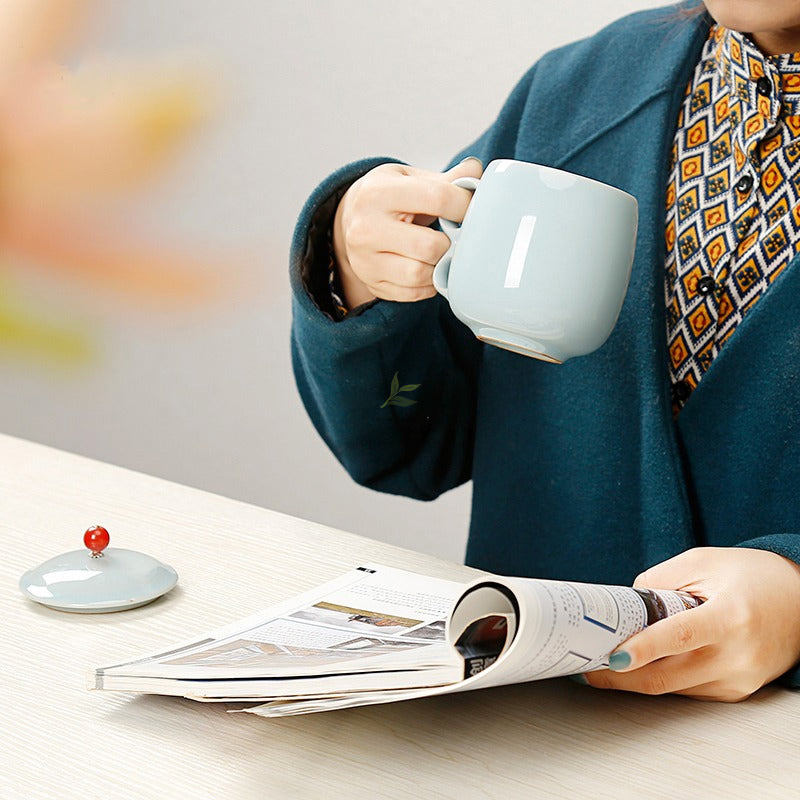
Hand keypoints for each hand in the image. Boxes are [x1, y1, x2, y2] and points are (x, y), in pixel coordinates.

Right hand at [332, 157, 482, 307]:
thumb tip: (476, 170)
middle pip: (430, 246)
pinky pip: (413, 293)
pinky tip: (425, 266)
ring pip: (420, 274)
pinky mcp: (372, 283)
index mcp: (378, 193)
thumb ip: (445, 179)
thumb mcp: (409, 178)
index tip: (469, 209)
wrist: (349, 220)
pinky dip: (427, 283)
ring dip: (438, 265)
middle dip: (448, 242)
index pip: (438, 198)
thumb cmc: (386, 197)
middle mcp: (366, 229)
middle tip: (448, 236)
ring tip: (436, 252)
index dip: (464, 205)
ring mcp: (365, 261)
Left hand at [582, 547, 799, 701]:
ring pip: (673, 688)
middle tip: (588, 668)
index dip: (642, 648)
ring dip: (636, 679)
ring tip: (605, 663)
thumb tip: (623, 606)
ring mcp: (739, 679)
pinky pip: (688, 689)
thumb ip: (659, 581)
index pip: (679, 637)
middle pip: (667, 676)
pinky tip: (643, 665)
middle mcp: (738, 655)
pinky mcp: (737, 691)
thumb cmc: (753, 576)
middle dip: (620, 677)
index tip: (611, 656)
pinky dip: (662, 677)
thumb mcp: (702, 562)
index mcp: (730, 616)